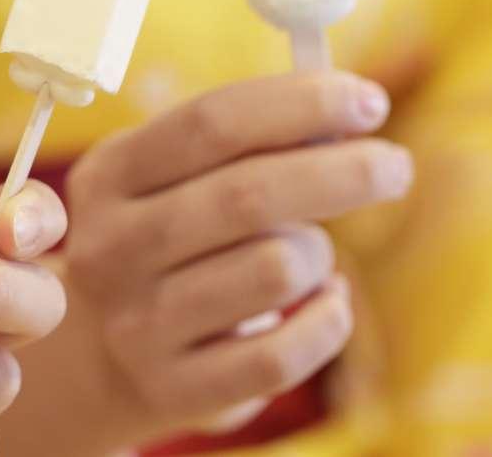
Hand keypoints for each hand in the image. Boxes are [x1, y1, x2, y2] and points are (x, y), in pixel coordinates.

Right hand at [0, 71, 411, 454]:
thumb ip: (239, 140)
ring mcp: (138, 323)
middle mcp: (112, 246)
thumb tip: (345, 111)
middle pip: (250, 194)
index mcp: (110, 174)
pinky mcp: (172, 389)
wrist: (98, 352)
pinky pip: (284, 356)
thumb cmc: (164, 238)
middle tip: (393, 166)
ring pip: (276, 270)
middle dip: (344, 171)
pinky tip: (326, 304)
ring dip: (319, 254)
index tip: (369, 102)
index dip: (300, 105)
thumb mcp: (166, 175)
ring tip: (311, 254)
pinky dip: (328, 322)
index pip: (211, 123)